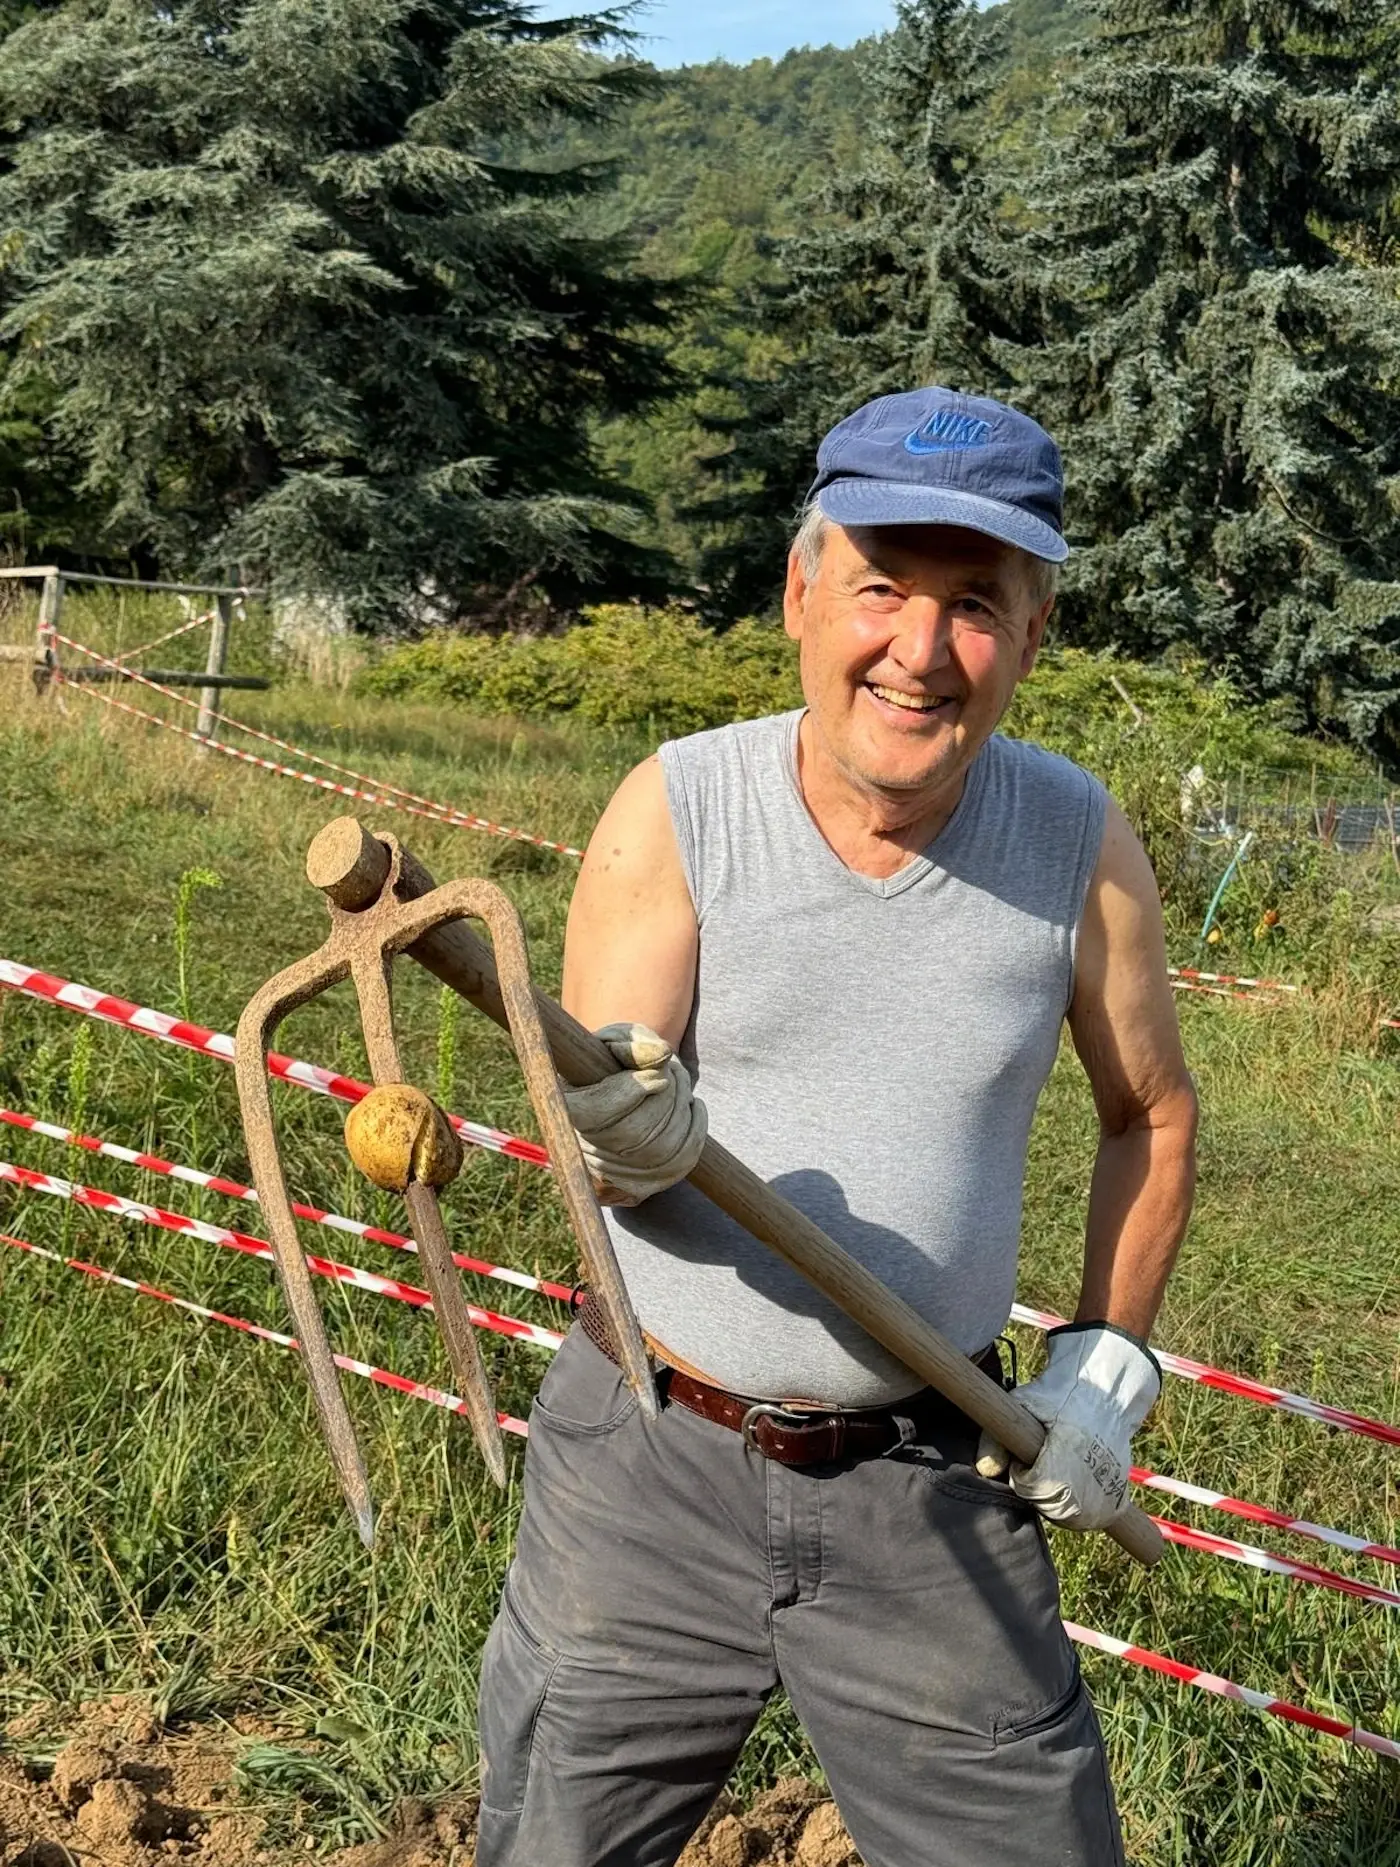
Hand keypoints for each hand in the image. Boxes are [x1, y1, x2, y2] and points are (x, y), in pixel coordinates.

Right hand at [562, 1023, 706, 1205]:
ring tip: (681, 1086)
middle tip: (674, 1074)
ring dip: (683, 1108)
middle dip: (668, 1096)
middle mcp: (583, 1150)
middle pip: (636, 1131)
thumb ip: (634, 1044)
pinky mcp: (641, 1187)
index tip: (658, 1073)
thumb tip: (662, 1057)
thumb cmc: (615, 1062)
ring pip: (662, 1146)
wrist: (620, 1098)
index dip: (636, 1089)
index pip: (600, 1111)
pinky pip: (681, 1161)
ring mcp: (612, 1176)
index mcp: (568, 1110)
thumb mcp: (619, 1041)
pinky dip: (696, 1129)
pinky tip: (691, 1108)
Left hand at [976, 1323, 1160, 1530]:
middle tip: (1046, 1455)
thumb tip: (985, 1471)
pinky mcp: (1116, 1506)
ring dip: (1053, 1499)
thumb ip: (996, 1437)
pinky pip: (1085, 1519)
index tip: (1032, 1448)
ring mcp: (1105, 1502)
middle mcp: (1089, 1491)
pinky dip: (1075, 1506)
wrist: (1106, 1397)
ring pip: (1063, 1517)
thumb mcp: (1023, 1404)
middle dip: (1036, 1486)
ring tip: (1060, 1465)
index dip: (1022, 1469)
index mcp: (1066, 1466)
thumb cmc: (1060, 1398)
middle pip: (1045, 1507)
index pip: (1028, 1488)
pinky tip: (1074, 1480)